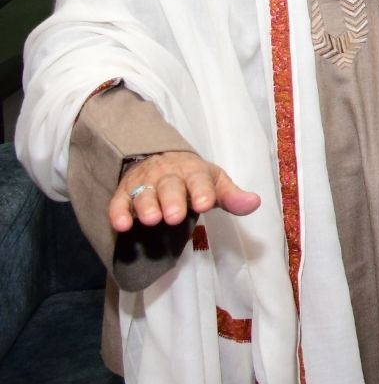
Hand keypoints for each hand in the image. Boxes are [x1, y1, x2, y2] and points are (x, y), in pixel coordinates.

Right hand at [108, 151, 260, 234]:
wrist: (160, 158)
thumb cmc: (193, 178)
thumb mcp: (215, 183)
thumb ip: (232, 196)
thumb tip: (255, 203)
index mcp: (194, 172)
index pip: (200, 180)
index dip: (202, 191)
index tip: (205, 204)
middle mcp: (169, 175)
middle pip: (170, 186)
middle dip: (172, 200)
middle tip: (174, 217)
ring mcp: (145, 183)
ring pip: (144, 193)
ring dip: (146, 206)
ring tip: (151, 220)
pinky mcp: (124, 193)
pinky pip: (118, 202)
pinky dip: (118, 212)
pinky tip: (121, 225)